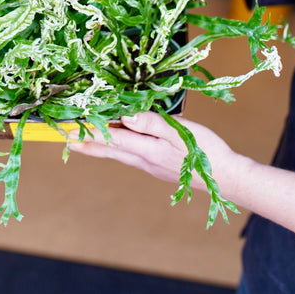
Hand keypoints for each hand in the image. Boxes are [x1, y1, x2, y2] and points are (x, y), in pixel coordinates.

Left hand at [70, 112, 239, 196]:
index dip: (90, 132)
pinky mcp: (159, 166)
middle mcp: (145, 160)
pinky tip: (119, 144)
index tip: (69, 130)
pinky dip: (119, 148)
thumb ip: (152, 123)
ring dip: (101, 146)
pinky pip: (133, 155)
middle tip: (66, 140)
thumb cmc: (206, 151)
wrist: (228, 178)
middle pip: (110, 149)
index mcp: (148, 149)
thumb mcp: (180, 131)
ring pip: (121, 153)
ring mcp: (152, 166)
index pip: (112, 138)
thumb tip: (125, 116)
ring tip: (84, 142)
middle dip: (88, 143)